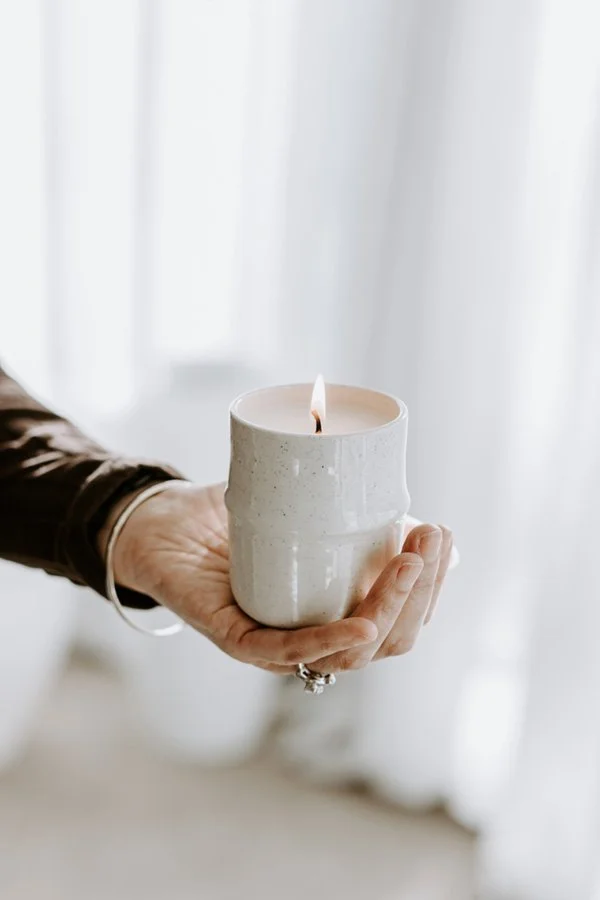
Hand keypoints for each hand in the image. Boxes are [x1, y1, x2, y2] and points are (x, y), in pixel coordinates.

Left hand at [101, 482, 453, 673]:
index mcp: (336, 614)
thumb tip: (413, 509)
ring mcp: (277, 643)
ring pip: (348, 654)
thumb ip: (350, 511)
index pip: (400, 621)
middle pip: (386, 641)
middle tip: (431, 538)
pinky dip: (327, 642)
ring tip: (407, 563)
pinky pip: (284, 653)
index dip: (430, 588)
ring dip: (388, 610)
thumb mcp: (303, 511)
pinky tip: (362, 627)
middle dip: (419, 593)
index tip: (444, 534)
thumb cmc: (236, 520)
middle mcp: (313, 637)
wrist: (164, 520)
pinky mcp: (235, 638)